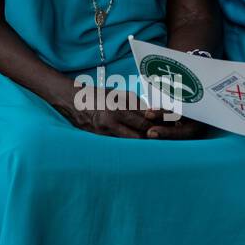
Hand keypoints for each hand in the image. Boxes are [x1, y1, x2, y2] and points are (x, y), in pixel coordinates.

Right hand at [61, 89, 205, 139]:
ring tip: (160, 145)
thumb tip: (153, 112)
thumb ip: (134, 103)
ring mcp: (104, 133)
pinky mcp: (99, 140)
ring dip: (146, 144)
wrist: (69, 101)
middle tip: (172, 137)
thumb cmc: (95, 95)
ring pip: (132, 144)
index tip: (174, 125)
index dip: (160, 123)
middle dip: (156, 136)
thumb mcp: (116, 94)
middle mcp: (111, 121)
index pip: (145, 119)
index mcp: (116, 107)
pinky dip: (131, 148)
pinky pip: (120, 146)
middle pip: (141, 134)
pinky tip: (141, 150)